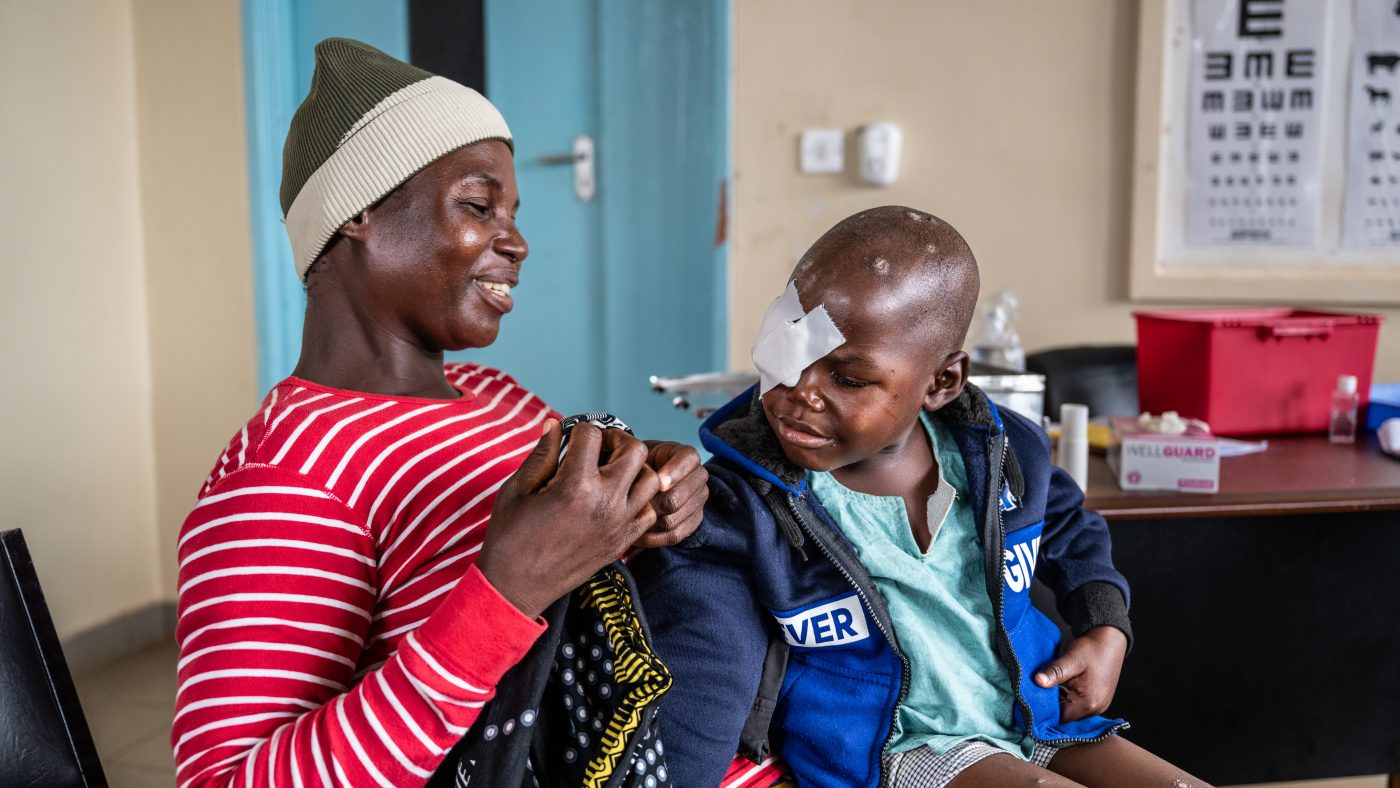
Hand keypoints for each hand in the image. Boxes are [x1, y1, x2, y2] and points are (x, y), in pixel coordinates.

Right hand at [476, 420, 660, 617]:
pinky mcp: (622, 542)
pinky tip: (615, 499)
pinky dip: (639, 500)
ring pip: (651, 480)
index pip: (593, 435)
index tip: (570, 437)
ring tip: (610, 472)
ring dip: (633, 469)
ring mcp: (619, 524)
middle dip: (616, 441)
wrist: (515, 588)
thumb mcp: (516, 489)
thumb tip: (554, 425)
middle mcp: (605, 502)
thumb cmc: (510, 538)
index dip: (579, 429)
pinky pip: (649, 511)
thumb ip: (541, 454)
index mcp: (575, 485)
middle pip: (635, 450)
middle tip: (598, 447)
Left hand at [632, 441, 707, 548]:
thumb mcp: (637, 456)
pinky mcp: (694, 521)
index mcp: (686, 455)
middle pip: (677, 497)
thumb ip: (640, 462)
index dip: (674, 473)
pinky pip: (674, 536)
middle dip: (652, 505)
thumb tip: (649, 486)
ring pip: (672, 519)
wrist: (640, 481)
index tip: (658, 482)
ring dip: (648, 522)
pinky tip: (638, 534)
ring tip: (629, 520)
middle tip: (633, 507)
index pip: (688, 460)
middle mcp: (698, 476)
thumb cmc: (637, 466)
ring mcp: (698, 500)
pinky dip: (653, 538)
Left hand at [1032, 625, 1127, 722]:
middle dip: (1050, 708)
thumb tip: (1037, 681)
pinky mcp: (1098, 700)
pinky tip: (1056, 688)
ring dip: (1058, 703)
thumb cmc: (1093, 649)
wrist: (1111, 640)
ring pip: (1071, 711)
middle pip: (1067, 716)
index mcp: (1090, 702)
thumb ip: (1054, 673)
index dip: (1044, 712)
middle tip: (1034, 695)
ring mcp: (1099, 705)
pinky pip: (1078, 706)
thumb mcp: (1071, 660)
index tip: (1030, 703)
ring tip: (1044, 691)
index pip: (1061, 717)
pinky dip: (1066, 699)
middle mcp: (1096, 708)